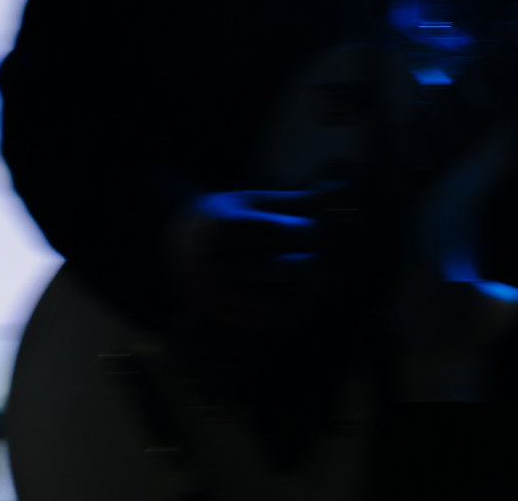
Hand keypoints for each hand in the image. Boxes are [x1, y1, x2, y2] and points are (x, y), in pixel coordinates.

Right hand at [169, 188, 343, 331]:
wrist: (176, 245)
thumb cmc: (225, 217)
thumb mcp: (254, 201)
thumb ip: (296, 202)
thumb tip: (342, 194)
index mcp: (220, 228)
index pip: (274, 232)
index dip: (304, 232)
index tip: (318, 229)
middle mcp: (213, 265)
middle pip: (277, 271)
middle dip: (311, 264)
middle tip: (327, 256)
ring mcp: (214, 296)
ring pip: (275, 304)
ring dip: (308, 294)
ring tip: (325, 279)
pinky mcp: (222, 318)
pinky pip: (266, 322)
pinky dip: (293, 312)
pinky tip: (307, 296)